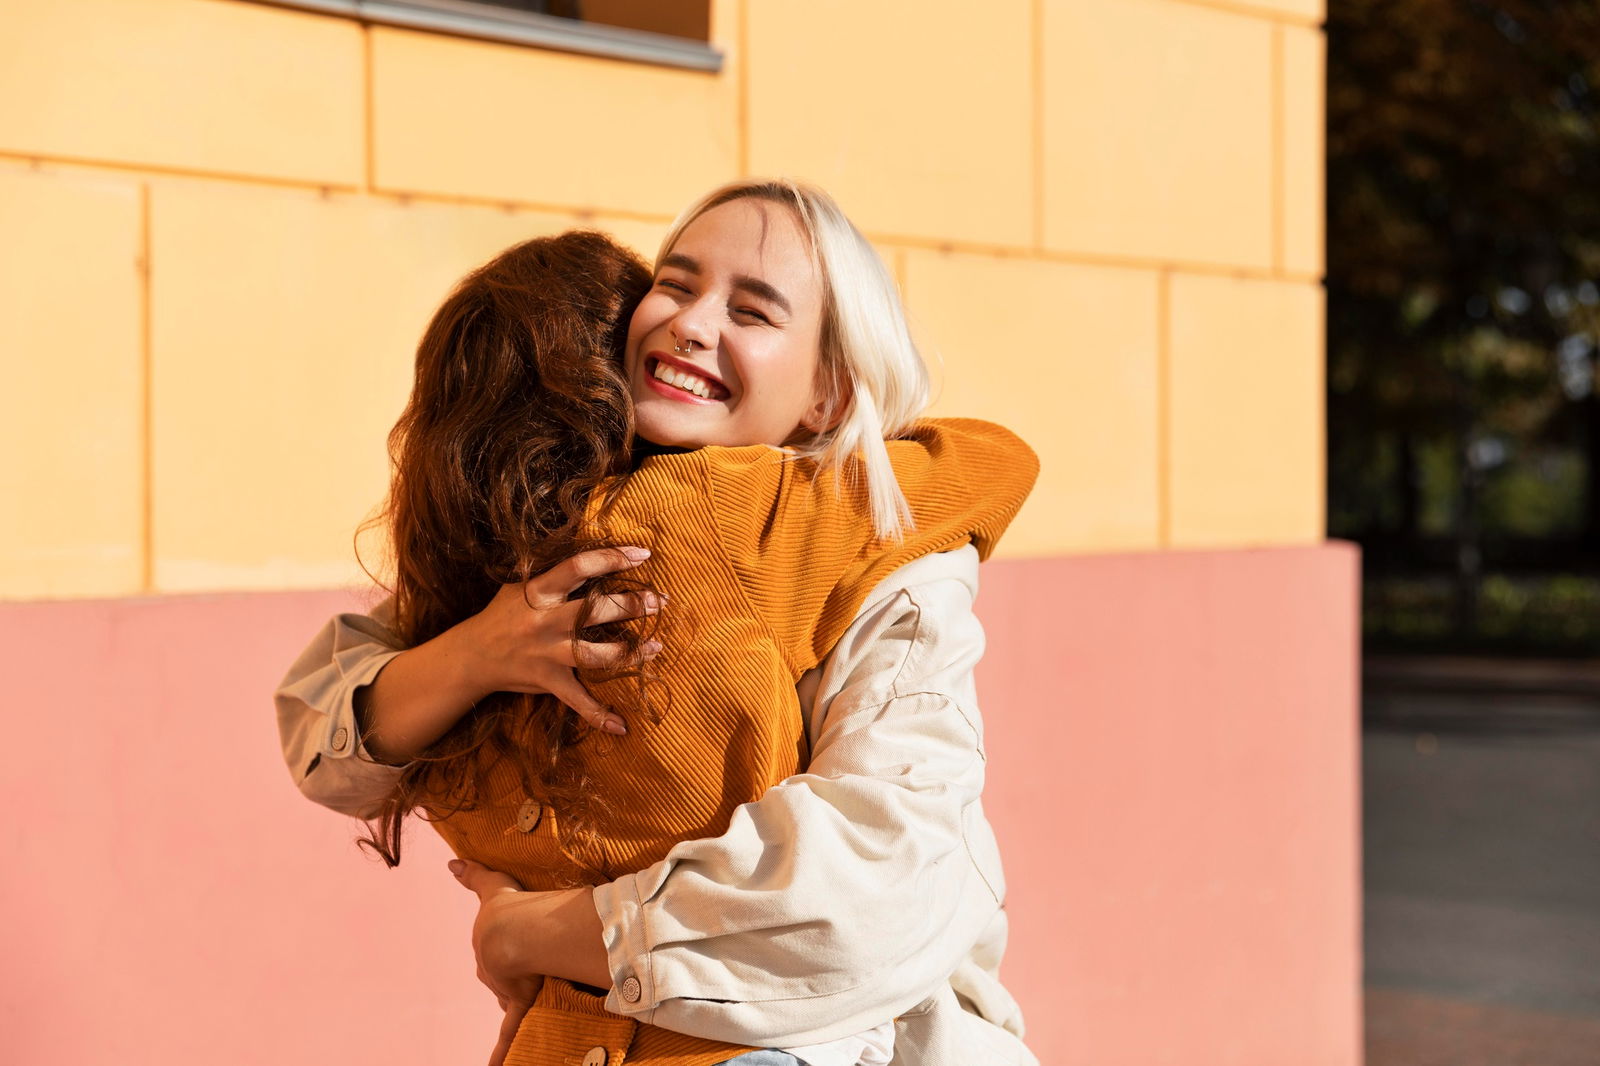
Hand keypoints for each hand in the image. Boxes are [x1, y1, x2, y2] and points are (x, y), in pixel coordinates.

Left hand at [450, 858, 543, 1065]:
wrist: (512, 931)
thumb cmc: (507, 905)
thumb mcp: (491, 885)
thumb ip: (474, 875)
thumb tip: (451, 863)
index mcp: (486, 946)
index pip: (493, 956)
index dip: (503, 957)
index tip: (512, 958)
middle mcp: (491, 971)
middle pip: (501, 980)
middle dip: (510, 980)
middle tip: (526, 978)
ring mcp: (504, 989)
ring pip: (509, 1001)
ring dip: (516, 1004)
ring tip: (530, 1010)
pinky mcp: (517, 1003)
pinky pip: (508, 1033)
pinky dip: (499, 1052)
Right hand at [453, 546, 664, 734]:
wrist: (471, 656)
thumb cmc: (502, 614)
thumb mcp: (520, 586)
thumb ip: (554, 575)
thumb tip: (595, 558)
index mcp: (538, 591)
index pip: (579, 566)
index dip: (612, 558)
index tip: (641, 555)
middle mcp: (545, 621)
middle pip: (596, 610)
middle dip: (633, 604)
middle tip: (661, 600)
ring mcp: (548, 653)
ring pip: (596, 653)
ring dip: (631, 651)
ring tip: (657, 645)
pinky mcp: (548, 680)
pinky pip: (576, 700)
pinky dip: (598, 715)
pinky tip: (621, 726)